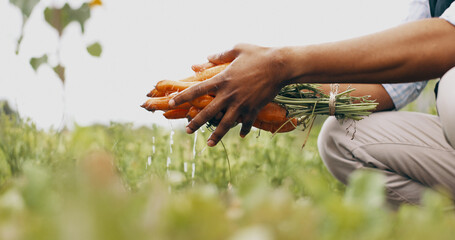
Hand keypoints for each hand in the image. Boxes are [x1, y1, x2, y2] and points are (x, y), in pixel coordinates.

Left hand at [169, 43, 290, 146]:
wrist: (280, 65)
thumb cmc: (259, 54)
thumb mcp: (238, 49)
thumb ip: (220, 54)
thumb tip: (206, 57)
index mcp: (222, 79)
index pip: (197, 90)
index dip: (182, 97)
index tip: (171, 102)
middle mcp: (228, 94)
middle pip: (207, 112)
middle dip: (195, 123)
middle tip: (187, 130)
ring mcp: (241, 104)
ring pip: (225, 124)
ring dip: (216, 135)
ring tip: (208, 144)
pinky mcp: (254, 109)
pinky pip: (246, 123)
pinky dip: (243, 129)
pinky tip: (240, 135)